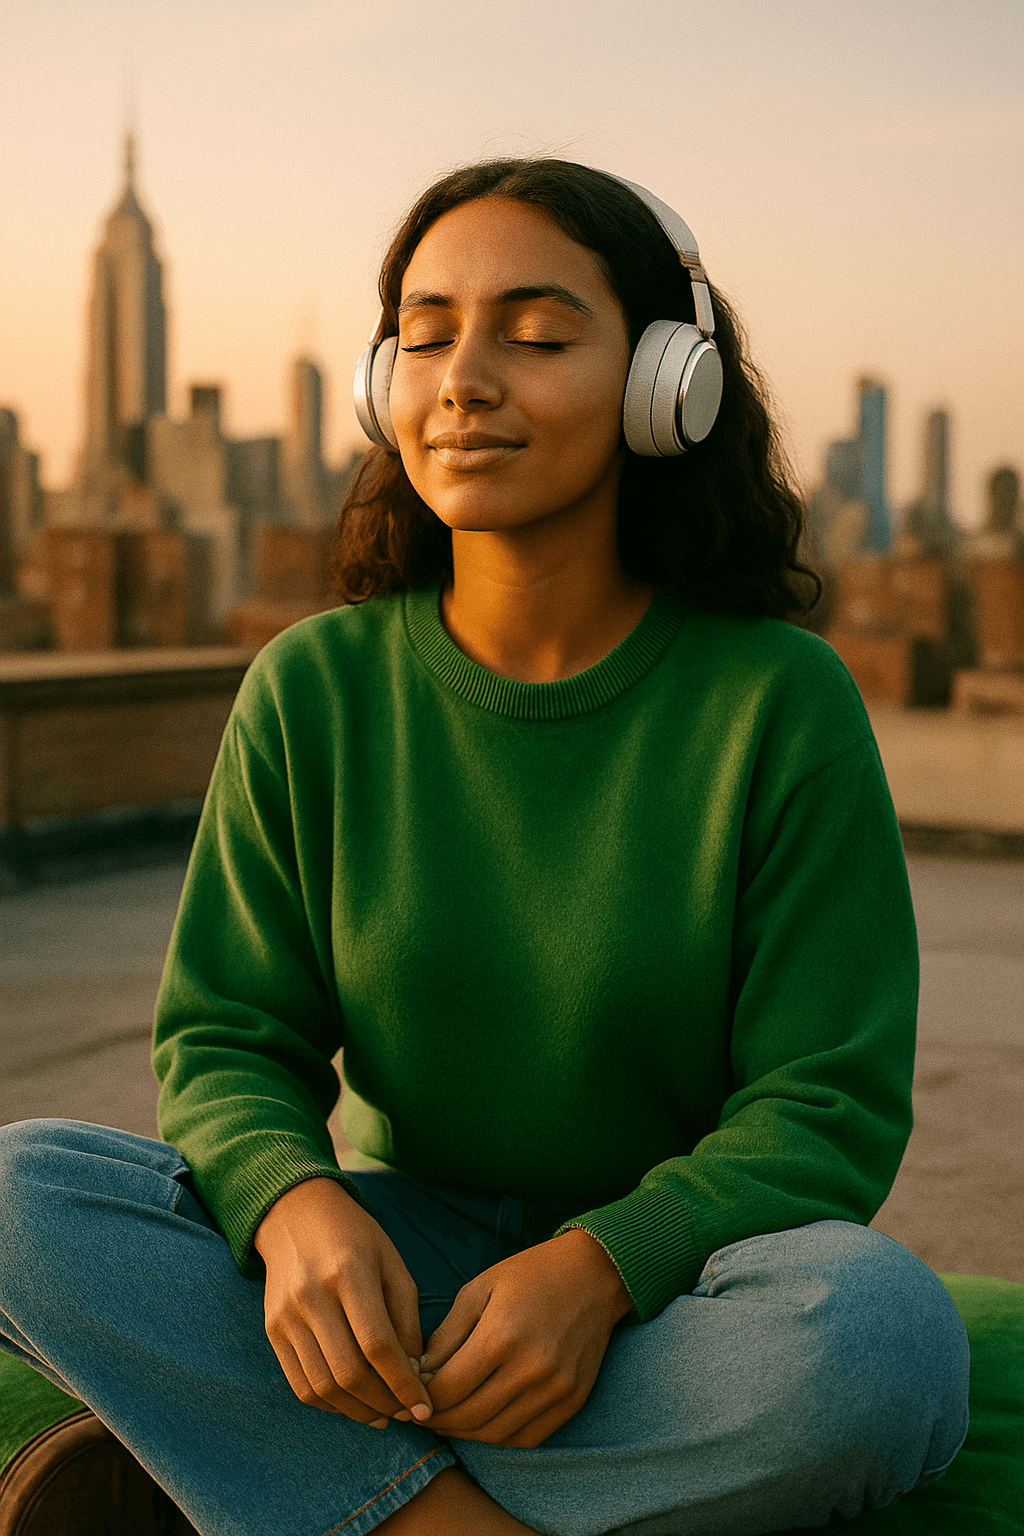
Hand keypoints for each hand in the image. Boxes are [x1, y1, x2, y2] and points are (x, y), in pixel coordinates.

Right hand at [253, 1177, 433, 1427]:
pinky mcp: (272, 1330)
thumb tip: (414, 1373)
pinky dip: (329, 1404)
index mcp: (349, 1273)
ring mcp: (287, 1316)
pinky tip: (353, 1404)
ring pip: (322, 1386)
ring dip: (357, 1411)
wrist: (295, 1214)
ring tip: (383, 1415)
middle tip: (405, 1414)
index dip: (403, 1384)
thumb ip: (406, 1318)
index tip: (424, 1408)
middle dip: (383, 1404)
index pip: (378, 1345)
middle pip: (348, 1373)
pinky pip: (300, 1383)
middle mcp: (312, 1296)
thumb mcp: (392, 1264)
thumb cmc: (355, 1237)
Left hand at [415, 1227, 634, 1448]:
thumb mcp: (478, 1290)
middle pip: (468, 1417)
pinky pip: (526, 1438)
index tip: (407, 1394)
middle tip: (420, 1414)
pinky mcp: (573, 1400)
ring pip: (495, 1434)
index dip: (420, 1398)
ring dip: (464, 1433)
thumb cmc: (530, 1275)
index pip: (448, 1389)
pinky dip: (498, 1436)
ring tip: (447, 1419)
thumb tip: (418, 1373)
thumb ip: (446, 1336)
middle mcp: (531, 1368)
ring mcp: (556, 1389)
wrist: (594, 1274)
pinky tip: (482, 1421)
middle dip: (437, 1420)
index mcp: (503, 1335)